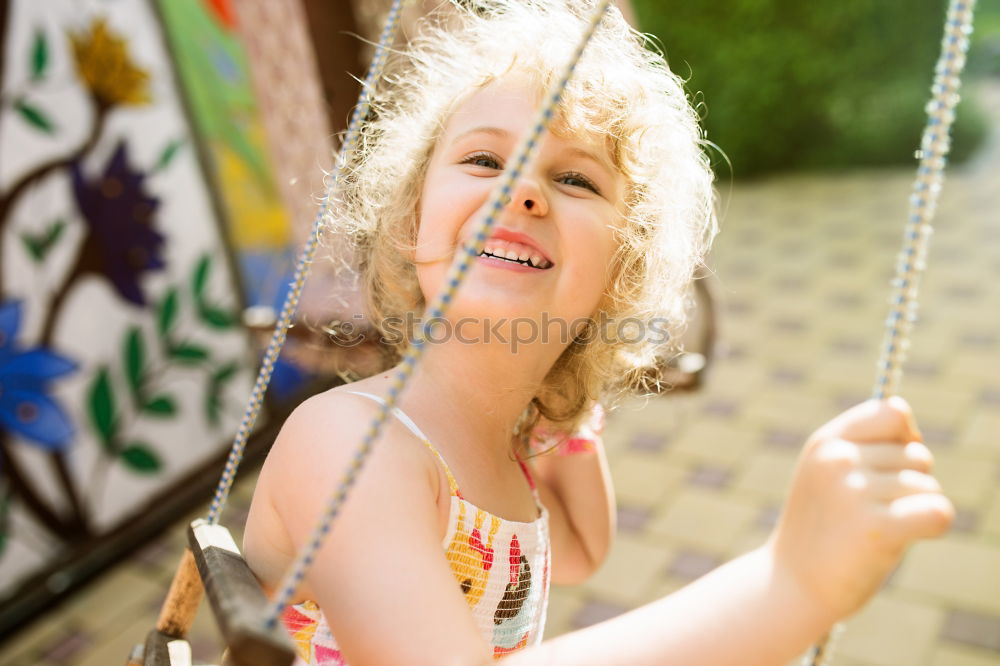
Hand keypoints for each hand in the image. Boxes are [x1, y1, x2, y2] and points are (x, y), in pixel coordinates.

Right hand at [769, 397, 953, 620]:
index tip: (894, 464)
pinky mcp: (878, 528)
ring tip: (877, 528)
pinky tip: (907, 538)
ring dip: (915, 509)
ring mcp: (855, 492)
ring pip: (928, 486)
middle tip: (874, 510)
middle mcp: (838, 460)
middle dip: (909, 482)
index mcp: (825, 442)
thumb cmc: (819, 530)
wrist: (790, 585)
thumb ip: (864, 448)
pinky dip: (934, 525)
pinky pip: (938, 512)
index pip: (894, 412)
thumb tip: (915, 435)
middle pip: (918, 454)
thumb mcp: (827, 475)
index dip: (907, 436)